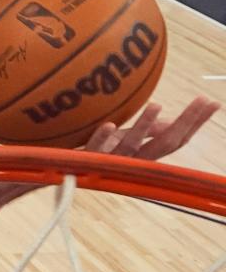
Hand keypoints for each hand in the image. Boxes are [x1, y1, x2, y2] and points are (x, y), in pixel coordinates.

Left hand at [84, 97, 218, 162]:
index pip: (176, 140)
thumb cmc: (96, 153)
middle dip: (184, 123)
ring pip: (130, 147)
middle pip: (163, 145)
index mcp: (143, 154)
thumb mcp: (125, 139)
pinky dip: (102, 137)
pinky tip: (109, 124)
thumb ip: (147, 132)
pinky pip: (94, 149)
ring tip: (156, 106)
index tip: (213, 104)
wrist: (61, 170)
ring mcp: (109, 161)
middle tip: (201, 101)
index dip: (195, 124)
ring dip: (144, 126)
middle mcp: (131, 160)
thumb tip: (171, 119)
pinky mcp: (87, 160)